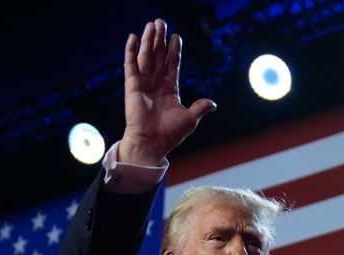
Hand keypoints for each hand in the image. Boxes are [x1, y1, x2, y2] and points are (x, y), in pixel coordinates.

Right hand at [118, 19, 216, 165]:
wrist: (152, 143)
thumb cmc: (169, 134)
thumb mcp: (190, 119)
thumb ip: (200, 108)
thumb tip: (213, 104)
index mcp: (169, 89)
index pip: (172, 64)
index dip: (174, 50)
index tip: (176, 36)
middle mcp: (156, 83)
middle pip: (158, 55)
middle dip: (160, 39)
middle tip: (161, 22)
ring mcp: (144, 83)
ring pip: (146, 56)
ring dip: (148, 40)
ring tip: (151, 24)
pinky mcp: (132, 85)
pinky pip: (131, 65)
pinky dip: (131, 51)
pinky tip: (133, 37)